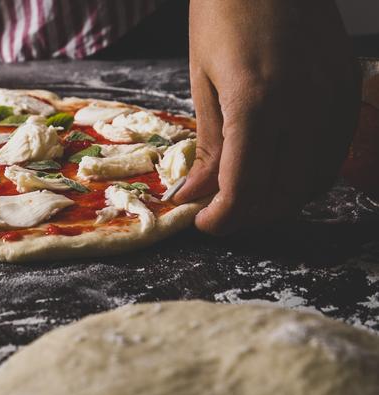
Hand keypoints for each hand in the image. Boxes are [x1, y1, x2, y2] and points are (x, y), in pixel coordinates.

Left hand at [174, 0, 360, 233]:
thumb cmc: (223, 12)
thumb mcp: (202, 81)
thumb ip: (207, 146)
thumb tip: (197, 195)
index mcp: (256, 101)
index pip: (245, 188)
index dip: (223, 218)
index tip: (204, 223)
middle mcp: (303, 104)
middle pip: (281, 193)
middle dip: (247, 216)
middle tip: (221, 213)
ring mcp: (333, 96)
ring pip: (312, 182)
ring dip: (276, 201)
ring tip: (246, 196)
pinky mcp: (348, 89)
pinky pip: (331, 155)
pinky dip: (303, 177)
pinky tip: (278, 173)